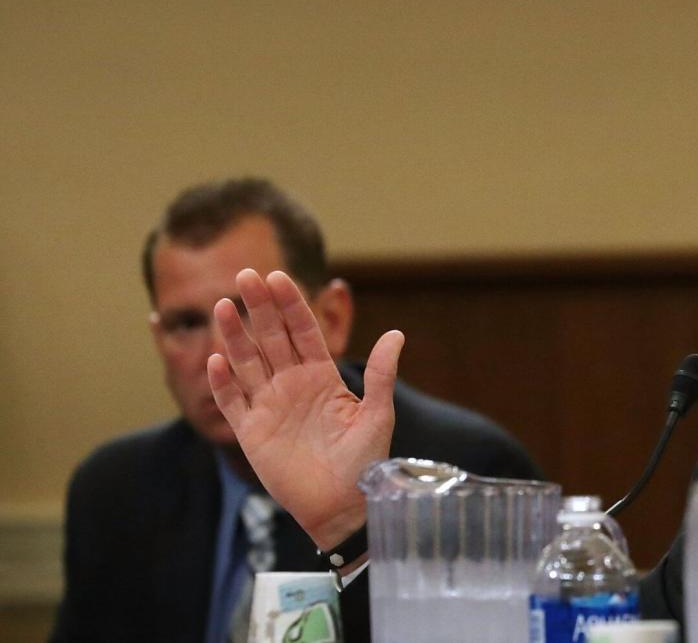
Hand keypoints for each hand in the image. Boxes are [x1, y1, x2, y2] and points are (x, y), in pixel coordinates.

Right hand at [206, 269, 403, 548]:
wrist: (344, 507)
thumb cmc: (365, 463)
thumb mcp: (377, 415)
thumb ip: (381, 375)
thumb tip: (396, 334)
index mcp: (321, 377)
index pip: (303, 332)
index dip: (291, 305)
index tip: (279, 277)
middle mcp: (292, 385)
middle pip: (271, 338)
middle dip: (259, 308)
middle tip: (246, 275)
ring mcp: (269, 407)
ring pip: (247, 362)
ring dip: (235, 335)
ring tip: (224, 306)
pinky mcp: (252, 432)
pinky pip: (233, 402)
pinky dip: (223, 382)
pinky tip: (216, 359)